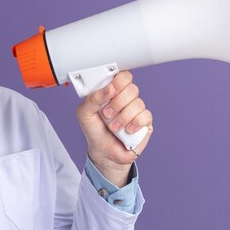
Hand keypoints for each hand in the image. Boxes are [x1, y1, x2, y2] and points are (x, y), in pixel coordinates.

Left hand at [75, 71, 152, 186]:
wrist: (103, 153)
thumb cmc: (94, 131)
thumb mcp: (84, 114)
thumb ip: (92, 98)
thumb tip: (109, 88)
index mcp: (112, 92)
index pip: (122, 76)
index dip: (119, 81)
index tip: (110, 90)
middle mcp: (126, 99)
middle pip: (132, 88)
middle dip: (117, 103)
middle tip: (107, 114)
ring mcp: (136, 110)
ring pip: (138, 103)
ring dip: (122, 117)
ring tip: (113, 127)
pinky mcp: (145, 122)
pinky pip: (145, 116)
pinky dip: (133, 124)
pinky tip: (126, 131)